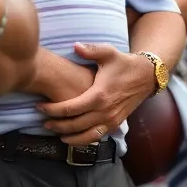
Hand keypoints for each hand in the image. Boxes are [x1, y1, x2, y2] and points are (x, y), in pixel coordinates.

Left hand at [38, 43, 157, 144]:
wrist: (146, 76)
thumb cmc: (124, 64)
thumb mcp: (108, 53)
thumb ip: (90, 50)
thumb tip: (74, 46)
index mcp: (99, 95)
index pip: (70, 108)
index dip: (52, 110)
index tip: (39, 107)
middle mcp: (105, 111)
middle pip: (74, 125)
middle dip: (56, 125)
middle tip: (43, 122)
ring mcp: (111, 120)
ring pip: (86, 136)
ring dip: (69, 137)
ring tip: (56, 133)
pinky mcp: (116, 124)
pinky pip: (97, 137)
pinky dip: (84, 140)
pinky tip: (74, 137)